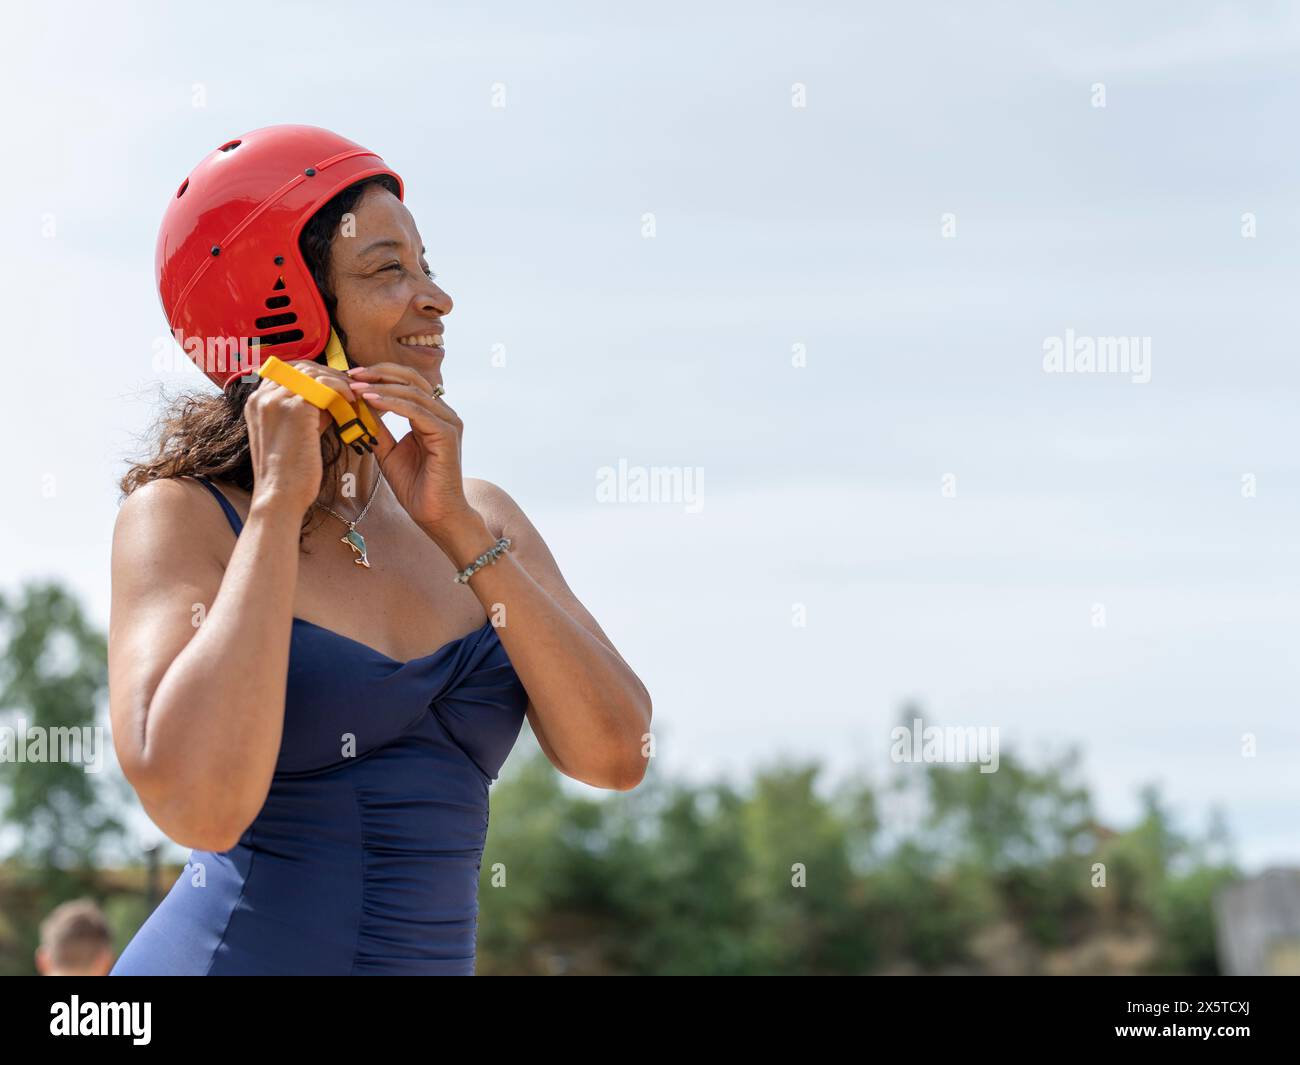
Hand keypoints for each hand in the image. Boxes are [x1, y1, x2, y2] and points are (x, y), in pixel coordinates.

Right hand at [245, 361, 354, 513]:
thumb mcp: (295, 433)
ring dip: (338, 381)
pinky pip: (324, 386)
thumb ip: (309, 412)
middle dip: (329, 374)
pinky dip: (341, 390)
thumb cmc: (289, 473)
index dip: (315, 374)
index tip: (335, 385)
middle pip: (301, 367)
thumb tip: (332, 398)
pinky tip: (350, 402)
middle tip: (350, 387)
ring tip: (354, 395)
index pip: (288, 371)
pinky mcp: (294, 408)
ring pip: (313, 373)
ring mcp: (275, 400)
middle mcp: (261, 397)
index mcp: (257, 402)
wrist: (279, 497)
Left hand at [345, 362, 474, 532]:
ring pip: (413, 392)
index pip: (407, 382)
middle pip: (412, 379)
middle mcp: (443, 414)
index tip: (351, 377)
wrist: (434, 514)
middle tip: (351, 375)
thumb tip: (358, 404)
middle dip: (379, 373)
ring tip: (356, 387)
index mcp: (432, 415)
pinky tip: (371, 401)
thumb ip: (378, 427)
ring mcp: (448, 422)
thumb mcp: (387, 451)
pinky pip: (417, 411)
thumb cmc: (415, 486)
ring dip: (381, 387)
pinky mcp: (447, 434)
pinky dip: (392, 403)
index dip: (379, 375)